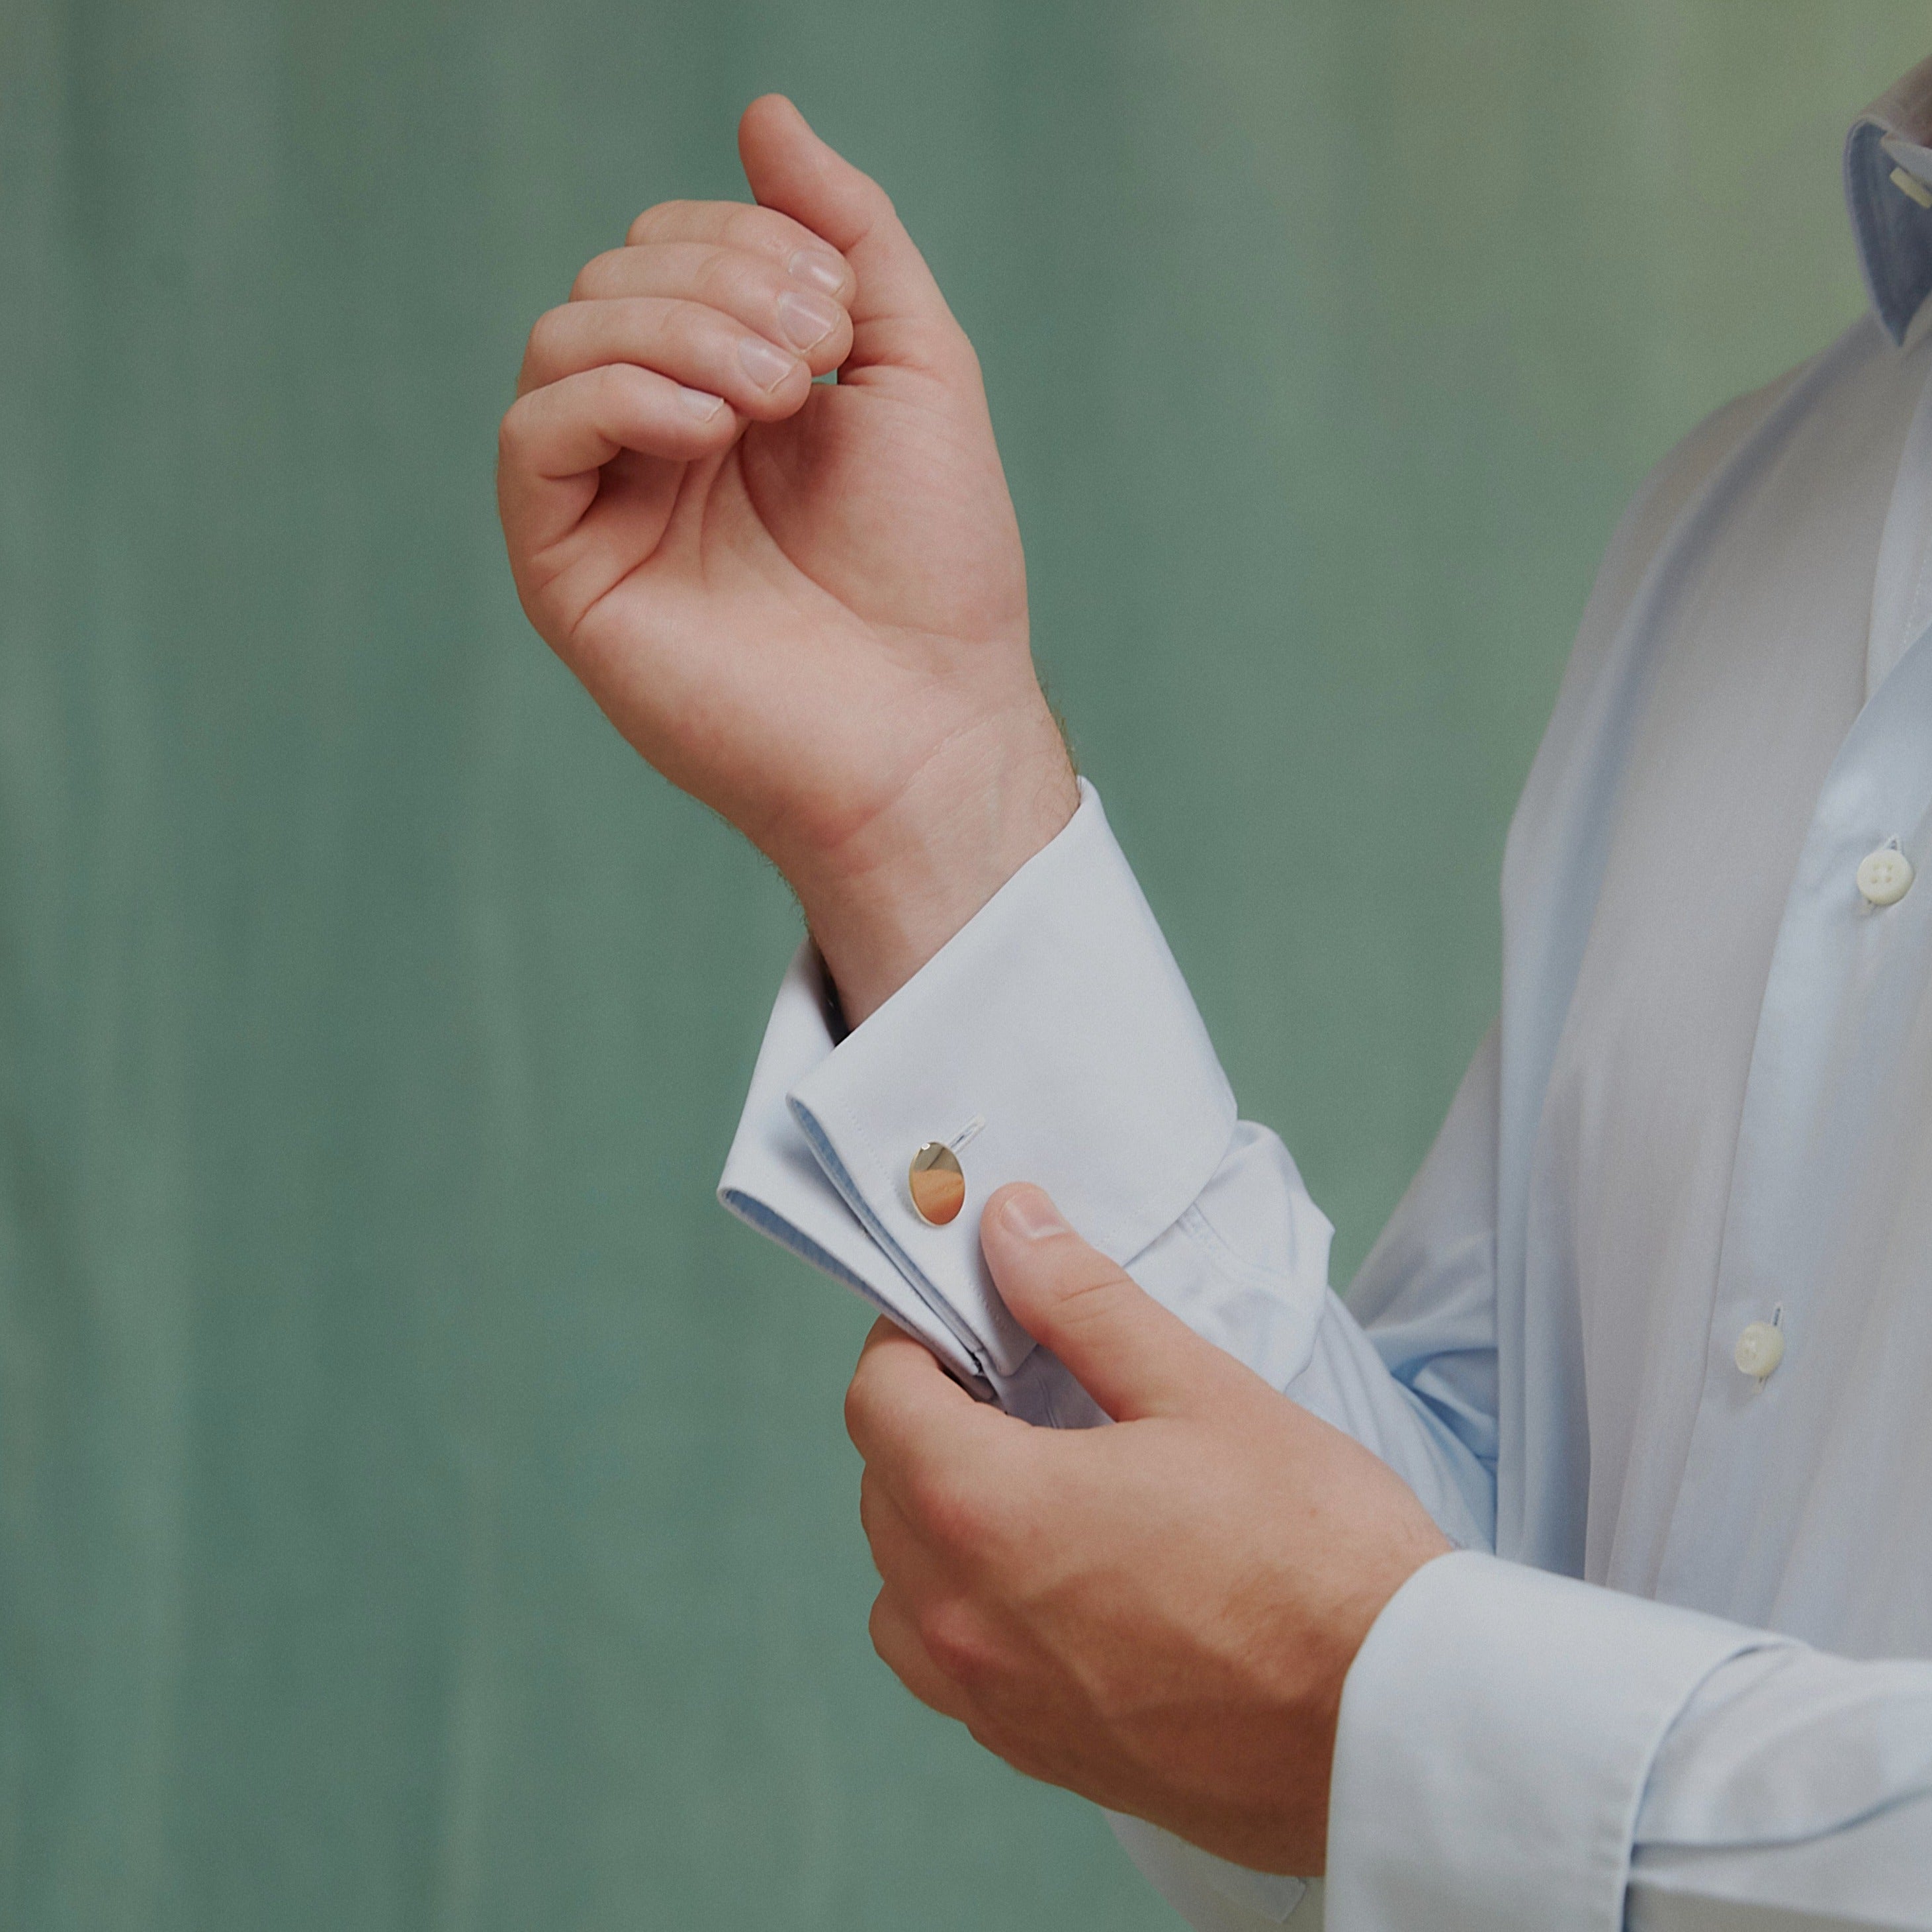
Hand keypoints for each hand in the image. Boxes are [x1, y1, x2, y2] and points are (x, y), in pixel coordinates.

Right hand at [497, 96, 1076, 1021]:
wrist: (930, 724)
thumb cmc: (938, 566)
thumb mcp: (916, 364)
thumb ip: (847, 235)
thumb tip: (763, 112)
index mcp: (732, 392)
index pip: (674, 248)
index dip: (754, 243)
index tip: (845, 324)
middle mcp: (657, 442)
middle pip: (613, 277)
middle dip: (722, 284)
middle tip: (813, 368)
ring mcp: (608, 506)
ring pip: (564, 338)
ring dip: (678, 331)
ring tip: (776, 402)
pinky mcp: (568, 572)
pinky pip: (533, 434)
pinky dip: (617, 396)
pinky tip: (708, 432)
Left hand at [844, 1185, 1450, 1874]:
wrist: (1398, 1726)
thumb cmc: (1315, 1552)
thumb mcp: (1200, 1391)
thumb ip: (1082, 1302)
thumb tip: (1008, 1228)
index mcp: (988, 1512)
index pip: (877, 1400)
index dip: (907, 1337)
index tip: (961, 1312)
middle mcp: (965, 1620)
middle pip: (881, 1492)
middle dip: (924, 1420)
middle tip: (1007, 1379)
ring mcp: (998, 1704)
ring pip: (903, 1596)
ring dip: (933, 1524)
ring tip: (1026, 1480)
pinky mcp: (1044, 1758)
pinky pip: (955, 1671)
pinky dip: (970, 1609)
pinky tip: (1057, 1576)